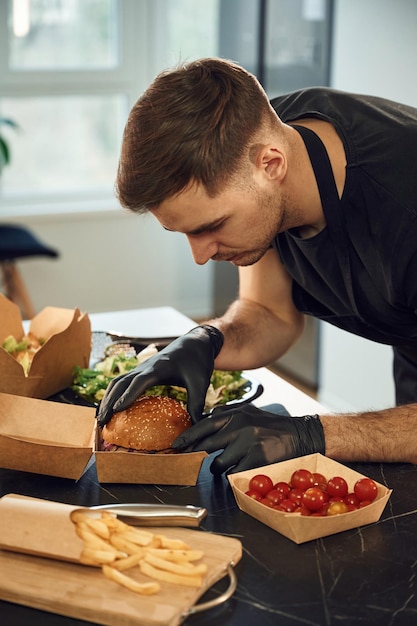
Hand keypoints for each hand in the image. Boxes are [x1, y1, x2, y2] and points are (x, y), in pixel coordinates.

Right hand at [96, 325, 222, 425]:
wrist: (195, 343)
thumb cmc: (198, 361)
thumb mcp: (201, 383)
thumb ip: (196, 404)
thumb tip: (198, 426)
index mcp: (159, 368)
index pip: (139, 381)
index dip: (127, 395)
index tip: (116, 410)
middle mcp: (146, 366)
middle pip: (121, 382)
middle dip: (109, 401)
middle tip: (101, 422)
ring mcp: (141, 368)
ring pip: (117, 381)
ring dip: (107, 398)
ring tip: (100, 417)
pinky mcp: (141, 371)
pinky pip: (122, 381)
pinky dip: (113, 393)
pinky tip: (110, 407)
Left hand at [171, 404, 324, 474]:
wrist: (301, 435)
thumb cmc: (271, 426)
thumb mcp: (248, 412)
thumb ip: (226, 415)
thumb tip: (202, 420)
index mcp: (236, 414)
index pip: (204, 425)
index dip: (188, 436)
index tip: (176, 444)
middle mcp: (240, 426)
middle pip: (207, 445)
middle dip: (196, 454)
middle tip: (190, 460)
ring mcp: (249, 443)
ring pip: (218, 463)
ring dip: (218, 468)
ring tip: (227, 465)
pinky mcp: (258, 459)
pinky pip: (234, 473)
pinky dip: (233, 476)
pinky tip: (239, 471)